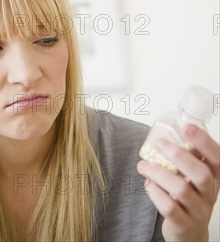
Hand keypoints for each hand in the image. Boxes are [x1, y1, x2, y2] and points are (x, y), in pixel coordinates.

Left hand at [137, 124, 219, 241]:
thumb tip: (171, 124)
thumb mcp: (191, 176)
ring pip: (181, 189)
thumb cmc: (188, 197)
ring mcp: (198, 211)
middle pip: (201, 174)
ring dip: (159, 173)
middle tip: (159, 143)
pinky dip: (155, 192)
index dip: (204, 142)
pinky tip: (147, 183)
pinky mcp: (183, 224)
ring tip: (143, 165)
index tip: (188, 127)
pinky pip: (169, 207)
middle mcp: (209, 194)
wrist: (188, 233)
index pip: (217, 159)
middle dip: (179, 155)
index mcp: (213, 178)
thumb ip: (185, 155)